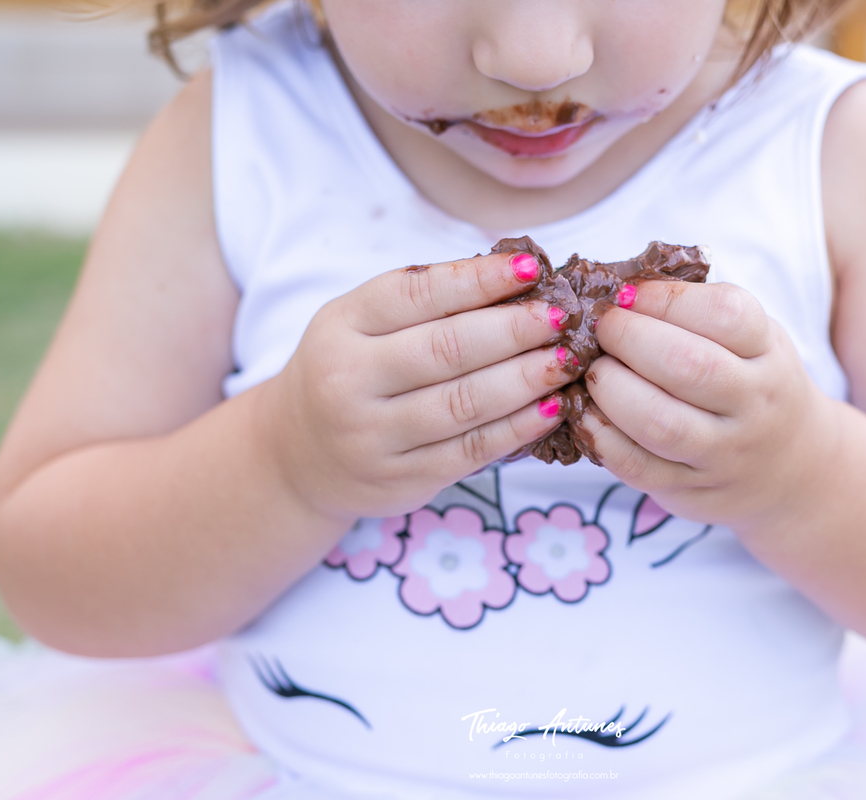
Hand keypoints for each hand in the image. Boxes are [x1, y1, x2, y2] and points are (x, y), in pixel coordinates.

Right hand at [260, 250, 570, 520]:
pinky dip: (518, 428)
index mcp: (342, 326)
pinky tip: (551, 407)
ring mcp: (373, 437)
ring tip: (566, 359)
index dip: (480, 279)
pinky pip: (471, 451)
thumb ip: (424, 300)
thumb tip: (517, 274)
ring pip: (464, 403)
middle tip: (562, 315)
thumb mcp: (361, 323)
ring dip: (526, 379)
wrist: (299, 453)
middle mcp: (350, 381)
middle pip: (447, 350)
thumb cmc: (349, 369)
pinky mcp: (401, 480)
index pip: (419, 293)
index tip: (531, 267)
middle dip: (515, 329)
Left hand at [578, 280, 837, 531]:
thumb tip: (618, 287)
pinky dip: (602, 437)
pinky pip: (638, 466)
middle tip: (603, 329)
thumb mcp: (752, 339)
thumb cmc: (753, 384)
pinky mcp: (692, 489)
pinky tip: (587, 413)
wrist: (794, 467)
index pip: (725, 315)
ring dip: (612, 390)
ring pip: (661, 422)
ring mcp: (725, 453)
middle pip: (689, 365)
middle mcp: (754, 403)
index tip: (628, 293)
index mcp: (769, 352)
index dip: (665, 298)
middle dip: (630, 338)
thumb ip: (699, 312)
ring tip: (595, 371)